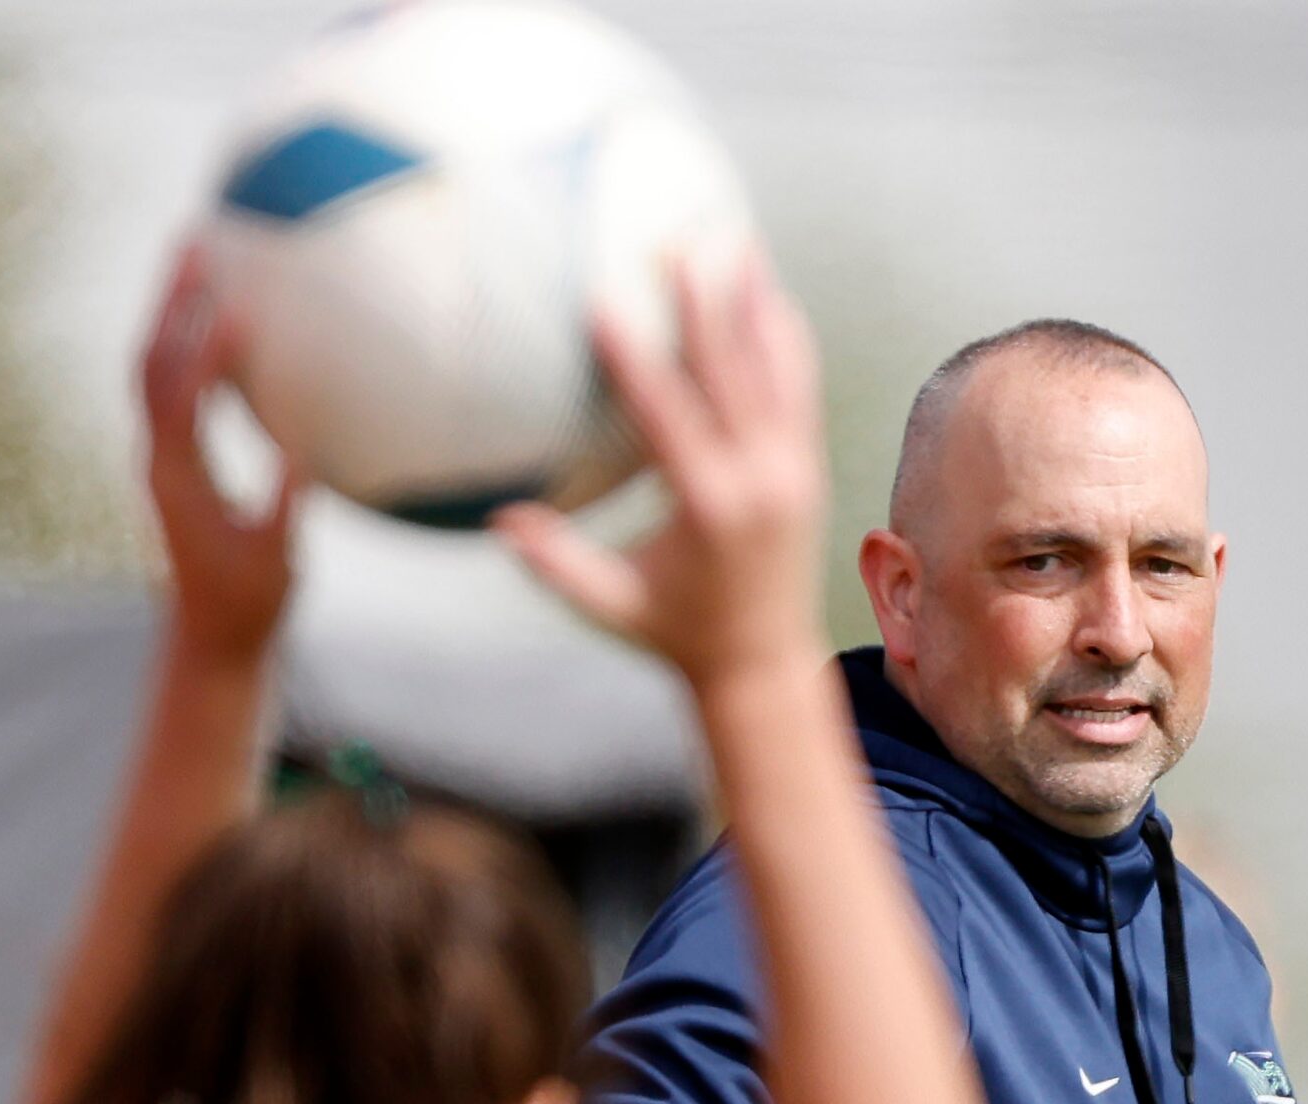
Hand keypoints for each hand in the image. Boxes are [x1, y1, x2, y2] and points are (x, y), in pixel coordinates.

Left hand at [140, 244, 302, 664]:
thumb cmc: (250, 607)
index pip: (183, 399)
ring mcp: (161, 459)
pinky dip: (184, 346)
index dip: (207, 350)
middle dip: (171, 301)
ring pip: (152, 369)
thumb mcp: (276, 558)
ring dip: (170, 313)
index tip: (242, 309)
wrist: (212, 640)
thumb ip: (284, 505)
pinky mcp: (174, 462)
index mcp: (180, 480)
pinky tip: (213, 323)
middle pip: (150, 362)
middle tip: (197, 244)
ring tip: (196, 261)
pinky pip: (170, 389)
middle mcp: (158, 460)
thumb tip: (300, 452)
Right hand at [493, 249, 827, 689]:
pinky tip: (764, 290)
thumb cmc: (676, 634)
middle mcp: (759, 481)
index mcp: (708, 510)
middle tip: (684, 237)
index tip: (604, 299)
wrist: (765, 663)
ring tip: (734, 236)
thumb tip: (498, 522)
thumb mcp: (612, 605)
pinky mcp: (809, 466)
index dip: (634, 358)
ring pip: (779, 368)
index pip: (666, 419)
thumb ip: (558, 565)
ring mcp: (793, 469)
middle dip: (708, 301)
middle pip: (734, 374)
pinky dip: (783, 336)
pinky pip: (799, 387)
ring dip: (756, 299)